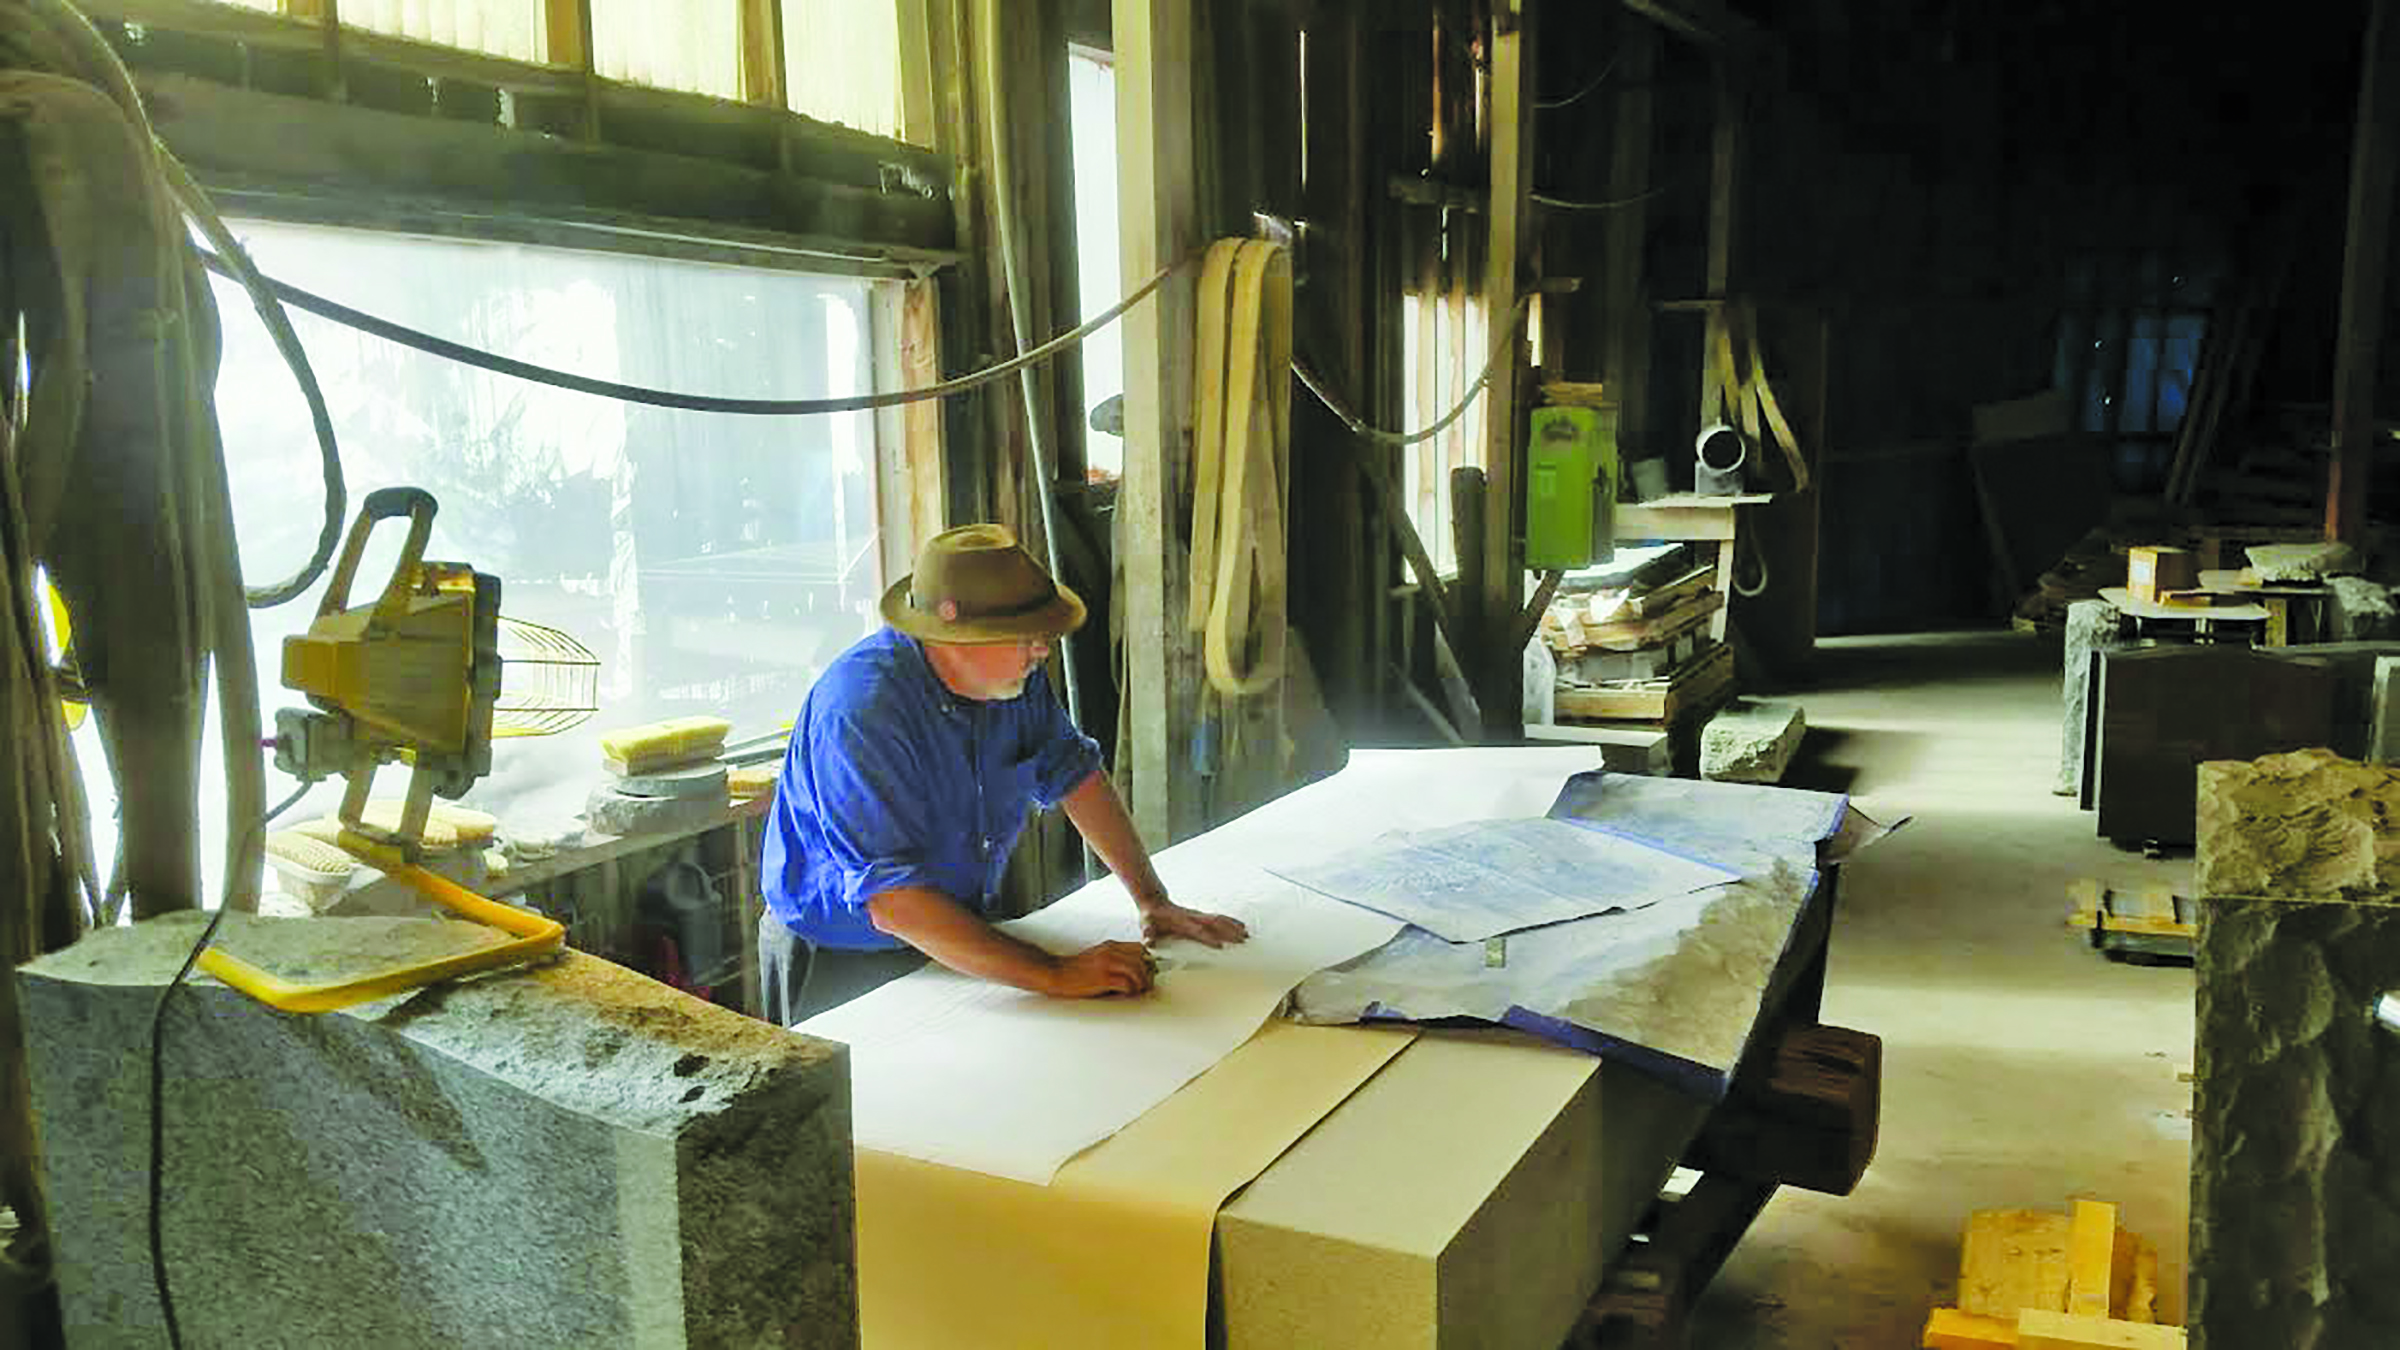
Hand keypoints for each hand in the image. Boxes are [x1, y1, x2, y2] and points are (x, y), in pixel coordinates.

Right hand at [1042, 941, 1156, 998]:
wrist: (1056, 973)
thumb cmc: (1076, 969)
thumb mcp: (1098, 956)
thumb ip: (1114, 958)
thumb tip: (1134, 970)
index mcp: (1110, 946)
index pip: (1139, 947)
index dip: (1147, 960)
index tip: (1148, 971)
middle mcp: (1110, 952)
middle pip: (1141, 957)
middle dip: (1148, 971)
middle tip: (1147, 983)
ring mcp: (1106, 965)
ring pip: (1136, 969)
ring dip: (1141, 982)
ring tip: (1139, 990)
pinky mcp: (1102, 979)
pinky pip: (1125, 983)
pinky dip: (1130, 990)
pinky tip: (1127, 993)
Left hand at [1138, 899, 1249, 948]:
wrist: (1155, 902)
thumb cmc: (1151, 917)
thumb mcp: (1146, 925)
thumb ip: (1148, 933)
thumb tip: (1148, 941)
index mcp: (1182, 923)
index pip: (1198, 931)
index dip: (1208, 938)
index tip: (1220, 946)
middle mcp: (1193, 918)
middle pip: (1215, 924)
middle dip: (1229, 932)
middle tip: (1243, 940)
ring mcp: (1199, 916)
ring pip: (1220, 920)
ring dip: (1234, 927)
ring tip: (1247, 935)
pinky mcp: (1201, 916)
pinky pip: (1219, 918)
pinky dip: (1231, 922)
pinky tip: (1240, 927)